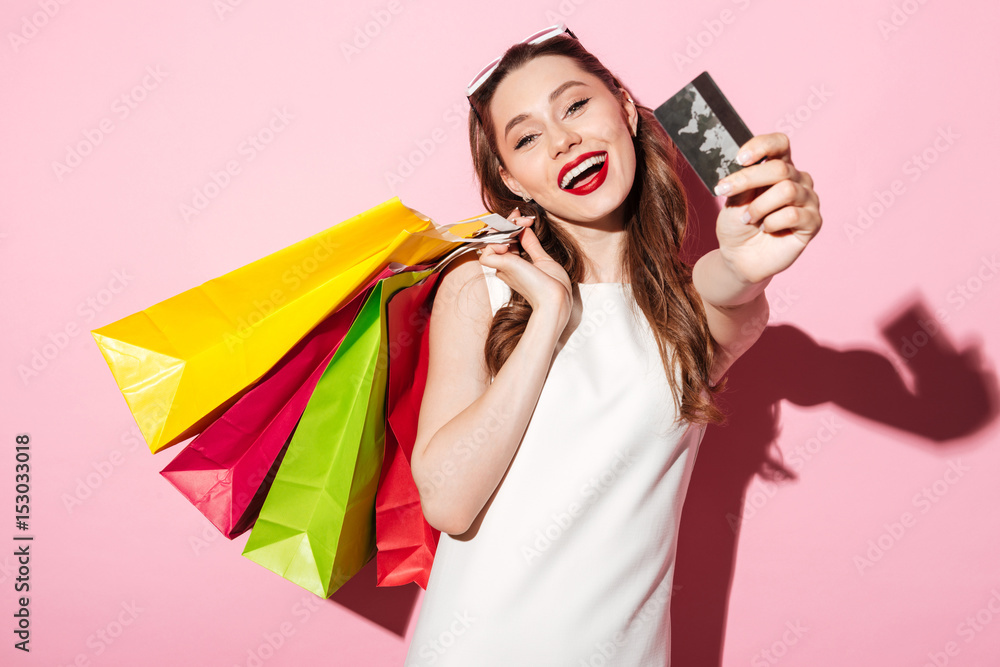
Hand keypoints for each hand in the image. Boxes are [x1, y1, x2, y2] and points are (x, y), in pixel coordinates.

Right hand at [478, 207, 571, 318]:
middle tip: (523, 219)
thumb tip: (526, 230)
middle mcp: (507, 267)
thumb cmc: (553, 286)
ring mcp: (504, 267)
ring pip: (489, 243)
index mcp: (516, 266)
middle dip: (508, 223)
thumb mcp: (543, 260)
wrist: (556, 298)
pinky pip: (486, 253)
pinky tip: (508, 242)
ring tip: (518, 225)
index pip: (506, 241)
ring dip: (502, 228)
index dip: (511, 226)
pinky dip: (494, 243)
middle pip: (497, 239)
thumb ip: (532, 246)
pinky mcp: (502, 267)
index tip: (522, 216)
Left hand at [712, 133, 821, 283]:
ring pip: (787, 190)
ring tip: (748, 219)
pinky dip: (772, 223)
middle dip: (748, 180)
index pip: (780, 143)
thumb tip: (746, 164)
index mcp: (779, 167)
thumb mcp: (733, 200)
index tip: (739, 159)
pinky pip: (794, 214)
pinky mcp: (813, 222)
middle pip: (780, 168)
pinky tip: (767, 229)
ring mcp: (808, 200)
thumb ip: (743, 182)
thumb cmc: (737, 226)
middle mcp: (797, 180)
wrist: (739, 258)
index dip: (761, 146)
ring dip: (759, 206)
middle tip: (726, 192)